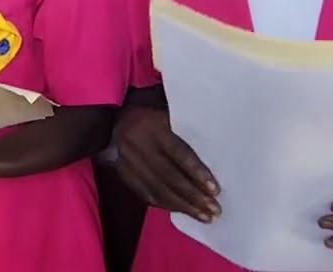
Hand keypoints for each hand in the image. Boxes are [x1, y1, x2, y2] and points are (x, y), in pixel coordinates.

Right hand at [114, 106, 219, 221]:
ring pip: (156, 188)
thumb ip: (186, 136)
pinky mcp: (122, 172)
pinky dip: (165, 204)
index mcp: (153, 127)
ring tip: (203, 216)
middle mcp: (137, 144)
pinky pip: (144, 193)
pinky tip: (181, 211)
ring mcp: (126, 160)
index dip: (197, 173)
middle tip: (214, 210)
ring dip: (182, 205)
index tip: (215, 190)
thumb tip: (213, 166)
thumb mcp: (170, 117)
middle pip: (168, 175)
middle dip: (193, 196)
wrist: (117, 117)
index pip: (178, 153)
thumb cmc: (154, 116)